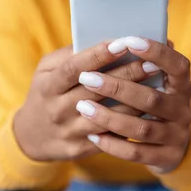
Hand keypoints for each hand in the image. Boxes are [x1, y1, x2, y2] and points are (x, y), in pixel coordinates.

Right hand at [14, 41, 156, 161]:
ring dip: (135, 100)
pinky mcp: (81, 149)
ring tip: (158, 85)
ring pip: (108, 117)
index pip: (73, 68)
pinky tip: (150, 111)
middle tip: (152, 61)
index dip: (98, 55)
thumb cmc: (45, 94)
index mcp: (48, 87)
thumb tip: (100, 41)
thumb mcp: (45, 72)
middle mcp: (58, 110)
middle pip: (96, 91)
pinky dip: (130, 123)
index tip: (122, 43)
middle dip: (126, 75)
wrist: (32, 137)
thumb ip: (68, 56)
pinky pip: (110, 137)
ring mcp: (70, 132)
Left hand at [75, 37, 190, 173]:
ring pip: (142, 128)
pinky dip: (113, 145)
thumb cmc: (151, 102)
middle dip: (118, 87)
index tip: (129, 40)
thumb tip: (117, 40)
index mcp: (182, 85)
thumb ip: (139, 64)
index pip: (177, 65)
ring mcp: (178, 135)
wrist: (171, 147)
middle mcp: (184, 110)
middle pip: (152, 98)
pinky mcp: (168, 157)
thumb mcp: (155, 83)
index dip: (156, 53)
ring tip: (83, 107)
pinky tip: (93, 135)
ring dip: (110, 117)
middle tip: (87, 78)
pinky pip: (137, 153)